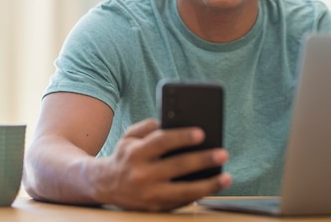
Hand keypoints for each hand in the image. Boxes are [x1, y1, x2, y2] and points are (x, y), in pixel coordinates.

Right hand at [89, 118, 231, 211]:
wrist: (104, 185)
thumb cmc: (125, 156)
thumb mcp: (129, 136)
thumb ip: (147, 126)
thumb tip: (167, 121)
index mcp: (136, 153)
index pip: (162, 142)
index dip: (182, 137)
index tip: (202, 133)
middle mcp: (142, 175)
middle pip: (177, 166)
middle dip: (203, 160)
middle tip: (223, 153)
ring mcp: (149, 194)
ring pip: (184, 192)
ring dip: (208, 185)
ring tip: (226, 177)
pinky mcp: (155, 208)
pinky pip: (181, 202)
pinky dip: (198, 196)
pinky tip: (213, 187)